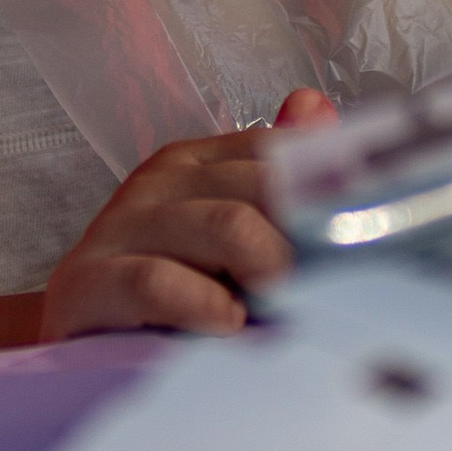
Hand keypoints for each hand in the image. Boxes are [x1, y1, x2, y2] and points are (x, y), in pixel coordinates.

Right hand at [38, 89, 336, 340]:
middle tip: (340, 280)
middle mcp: (159, 182)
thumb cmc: (170, 295)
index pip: (280, 153)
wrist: (80, 344)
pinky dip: (204, 304)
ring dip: (271, 267)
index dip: (330, 191)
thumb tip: (315, 106)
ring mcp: (119, 227)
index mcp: (197, 163)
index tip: (371, 230)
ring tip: (290, 305)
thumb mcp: (231, 246)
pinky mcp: (85, 283)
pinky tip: (230, 325)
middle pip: (262, 186)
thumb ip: (278, 182)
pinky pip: (156, 282)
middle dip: (307, 235)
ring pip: (225, 225)